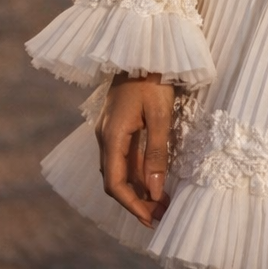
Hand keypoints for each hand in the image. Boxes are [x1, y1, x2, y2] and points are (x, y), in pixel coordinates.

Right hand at [95, 70, 175, 226]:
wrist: (144, 49)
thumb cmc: (153, 80)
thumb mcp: (159, 116)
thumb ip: (156, 154)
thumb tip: (155, 192)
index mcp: (111, 137)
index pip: (115, 184)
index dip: (132, 205)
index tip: (150, 219)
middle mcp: (105, 137)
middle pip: (116, 180)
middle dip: (137, 201)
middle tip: (160, 215)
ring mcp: (110, 131)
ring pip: (120, 169)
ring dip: (139, 188)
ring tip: (162, 203)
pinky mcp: (118, 125)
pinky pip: (124, 157)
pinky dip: (138, 172)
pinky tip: (154, 179)